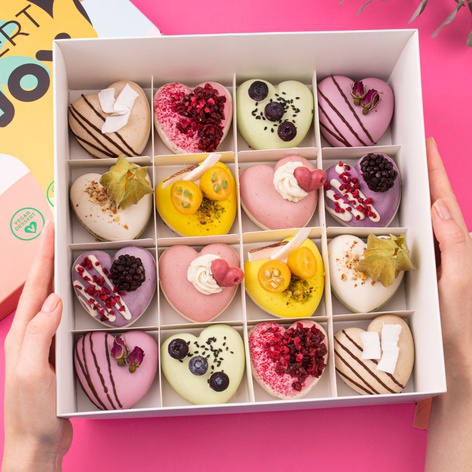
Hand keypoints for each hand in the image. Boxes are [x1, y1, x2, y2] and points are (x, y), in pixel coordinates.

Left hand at [2, 222, 71, 471]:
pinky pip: (69, 320)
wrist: (37, 443)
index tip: (52, 229)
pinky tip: (88, 299)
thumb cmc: (31, 411)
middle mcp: (34, 333)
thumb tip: (55, 298)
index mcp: (24, 333)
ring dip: (67, 277)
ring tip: (79, 258)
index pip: (37, 286)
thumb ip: (39, 333)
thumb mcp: (30, 371)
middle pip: (46, 287)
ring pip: (58, 301)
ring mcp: (47, 343)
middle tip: (66, 235)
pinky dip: (78, 302)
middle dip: (53, 258)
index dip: (45, 256)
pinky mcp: (60, 354)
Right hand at [426, 137, 471, 374]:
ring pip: (423, 219)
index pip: (444, 200)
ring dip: (415, 194)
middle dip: (425, 175)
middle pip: (434, 203)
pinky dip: (403, 219)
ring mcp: (431, 258)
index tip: (427, 144)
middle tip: (412, 151)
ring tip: (403, 173)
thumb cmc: (456, 322)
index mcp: (456, 243)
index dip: (436, 171)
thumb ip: (454, 243)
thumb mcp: (458, 280)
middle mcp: (444, 246)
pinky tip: (395, 215)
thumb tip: (439, 205)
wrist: (452, 357)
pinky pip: (410, 238)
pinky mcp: (419, 270)